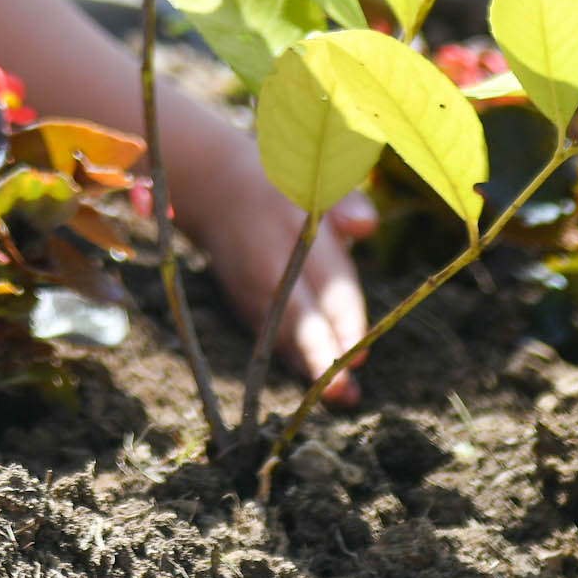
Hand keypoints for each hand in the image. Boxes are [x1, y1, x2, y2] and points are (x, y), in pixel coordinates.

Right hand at [183, 130, 374, 402]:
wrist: (212, 187)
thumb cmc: (284, 183)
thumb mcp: (317, 180)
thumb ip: (349, 202)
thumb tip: (365, 228)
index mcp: (293, 232)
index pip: (325, 282)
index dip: (343, 320)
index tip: (360, 351)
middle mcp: (269, 266)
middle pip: (300, 318)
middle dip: (322, 356)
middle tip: (344, 390)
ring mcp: (250, 289)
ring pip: (282, 335)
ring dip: (309, 368)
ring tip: (340, 397)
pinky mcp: (243, 305)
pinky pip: (269, 335)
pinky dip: (292, 358)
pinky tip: (316, 383)